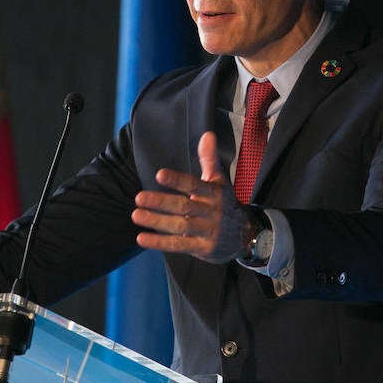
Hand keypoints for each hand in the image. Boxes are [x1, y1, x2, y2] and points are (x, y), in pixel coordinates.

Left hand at [132, 131, 252, 263]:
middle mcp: (212, 212)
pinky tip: (142, 238)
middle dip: (161, 202)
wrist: (246, 234)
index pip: (195, 185)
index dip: (177, 180)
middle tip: (139, 198)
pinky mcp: (203, 248)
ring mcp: (208, 232)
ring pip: (180, 226)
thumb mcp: (220, 181)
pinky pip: (179, 245)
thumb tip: (207, 134)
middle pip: (184, 207)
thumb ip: (209, 159)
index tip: (159, 174)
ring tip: (136, 215)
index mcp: (214, 193)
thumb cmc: (225, 203)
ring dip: (157, 221)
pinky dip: (160, 242)